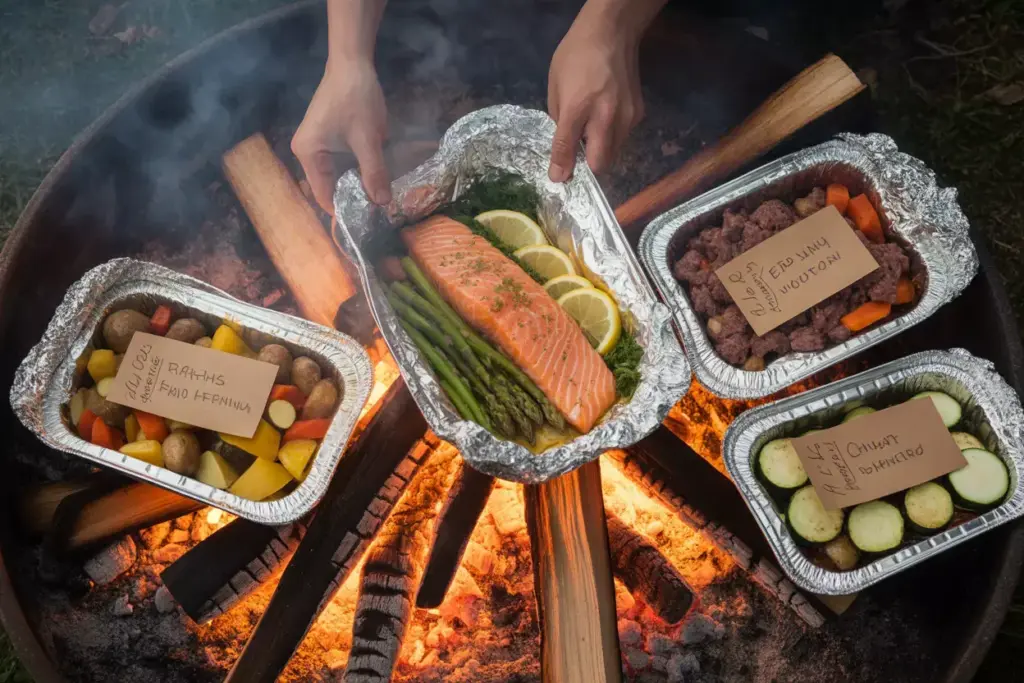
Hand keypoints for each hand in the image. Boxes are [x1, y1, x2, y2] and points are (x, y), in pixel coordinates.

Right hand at [292, 59, 390, 211]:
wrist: (352, 62)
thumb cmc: (356, 98)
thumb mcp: (369, 139)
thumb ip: (375, 173)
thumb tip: (383, 204)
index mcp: (308, 154)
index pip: (324, 194)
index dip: (345, 209)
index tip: (367, 222)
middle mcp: (306, 152)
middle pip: (330, 186)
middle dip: (353, 197)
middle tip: (379, 211)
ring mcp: (315, 144)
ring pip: (338, 175)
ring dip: (357, 183)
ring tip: (379, 196)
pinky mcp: (327, 137)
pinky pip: (341, 162)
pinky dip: (357, 169)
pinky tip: (374, 175)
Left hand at [547, 12, 644, 181]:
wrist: (612, 32)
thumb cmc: (576, 56)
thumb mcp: (556, 85)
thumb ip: (559, 121)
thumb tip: (561, 150)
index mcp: (578, 106)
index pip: (567, 146)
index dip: (562, 167)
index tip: (559, 179)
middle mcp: (606, 116)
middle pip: (600, 163)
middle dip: (588, 166)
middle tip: (578, 156)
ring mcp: (627, 117)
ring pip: (614, 153)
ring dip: (601, 152)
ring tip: (591, 133)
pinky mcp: (639, 114)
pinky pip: (623, 137)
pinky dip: (612, 137)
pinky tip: (606, 119)